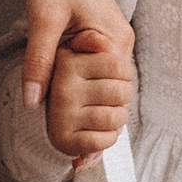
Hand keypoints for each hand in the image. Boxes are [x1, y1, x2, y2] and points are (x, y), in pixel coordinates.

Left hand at [17, 0, 132, 167]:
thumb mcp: (41, 20)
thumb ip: (38, 62)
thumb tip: (32, 102)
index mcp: (112, 40)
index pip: (114, 92)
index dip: (101, 124)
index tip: (83, 152)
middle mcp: (119, 46)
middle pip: (117, 98)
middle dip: (101, 128)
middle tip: (80, 161)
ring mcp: (113, 46)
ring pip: (112, 93)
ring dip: (98, 120)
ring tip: (81, 156)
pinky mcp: (102, 45)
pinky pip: (102, 81)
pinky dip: (93, 103)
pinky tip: (82, 126)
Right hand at [47, 41, 134, 162]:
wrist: (56, 108)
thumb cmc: (76, 68)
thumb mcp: (82, 42)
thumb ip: (90, 39)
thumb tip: (101, 42)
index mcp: (66, 61)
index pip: (117, 66)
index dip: (124, 72)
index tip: (112, 74)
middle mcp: (60, 86)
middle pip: (120, 93)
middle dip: (124, 96)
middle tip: (111, 97)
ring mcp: (60, 113)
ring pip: (114, 118)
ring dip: (119, 118)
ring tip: (108, 112)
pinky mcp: (61, 137)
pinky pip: (100, 142)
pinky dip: (108, 139)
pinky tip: (101, 131)